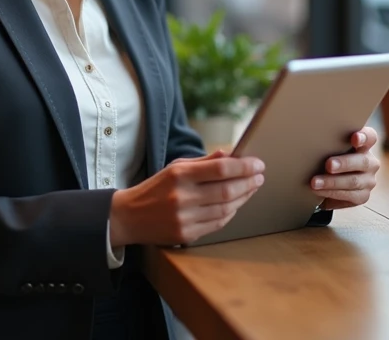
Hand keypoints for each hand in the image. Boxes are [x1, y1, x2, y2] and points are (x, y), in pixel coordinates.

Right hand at [109, 150, 264, 246]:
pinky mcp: (186, 235)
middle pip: (227, 190)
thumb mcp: (175, 167)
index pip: (220, 169)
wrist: (129, 217)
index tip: (258, 163)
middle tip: (260, 176)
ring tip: (252, 188)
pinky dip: (231, 213)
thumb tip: (230, 154)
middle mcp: (182, 197)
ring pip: (226, 209)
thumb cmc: (155, 188)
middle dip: (249, 182)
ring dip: (244, 198)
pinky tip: (236, 204)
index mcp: (179, 175)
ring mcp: (184, 218)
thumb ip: (203, 162)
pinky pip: (217, 224)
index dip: (244, 166)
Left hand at [311, 127, 380, 209]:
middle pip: (362, 161)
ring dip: (332, 182)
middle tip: (328, 164)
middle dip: (344, 163)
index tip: (354, 138)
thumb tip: (309, 137)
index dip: (364, 137)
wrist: (329, 185)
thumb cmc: (328, 160)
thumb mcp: (329, 149)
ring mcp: (368, 180)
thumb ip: (328, 143)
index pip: (370, 137)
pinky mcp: (363, 196)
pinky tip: (319, 191)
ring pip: (354, 181)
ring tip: (315, 182)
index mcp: (363, 145)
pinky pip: (349, 195)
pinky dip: (331, 193)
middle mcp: (369, 162)